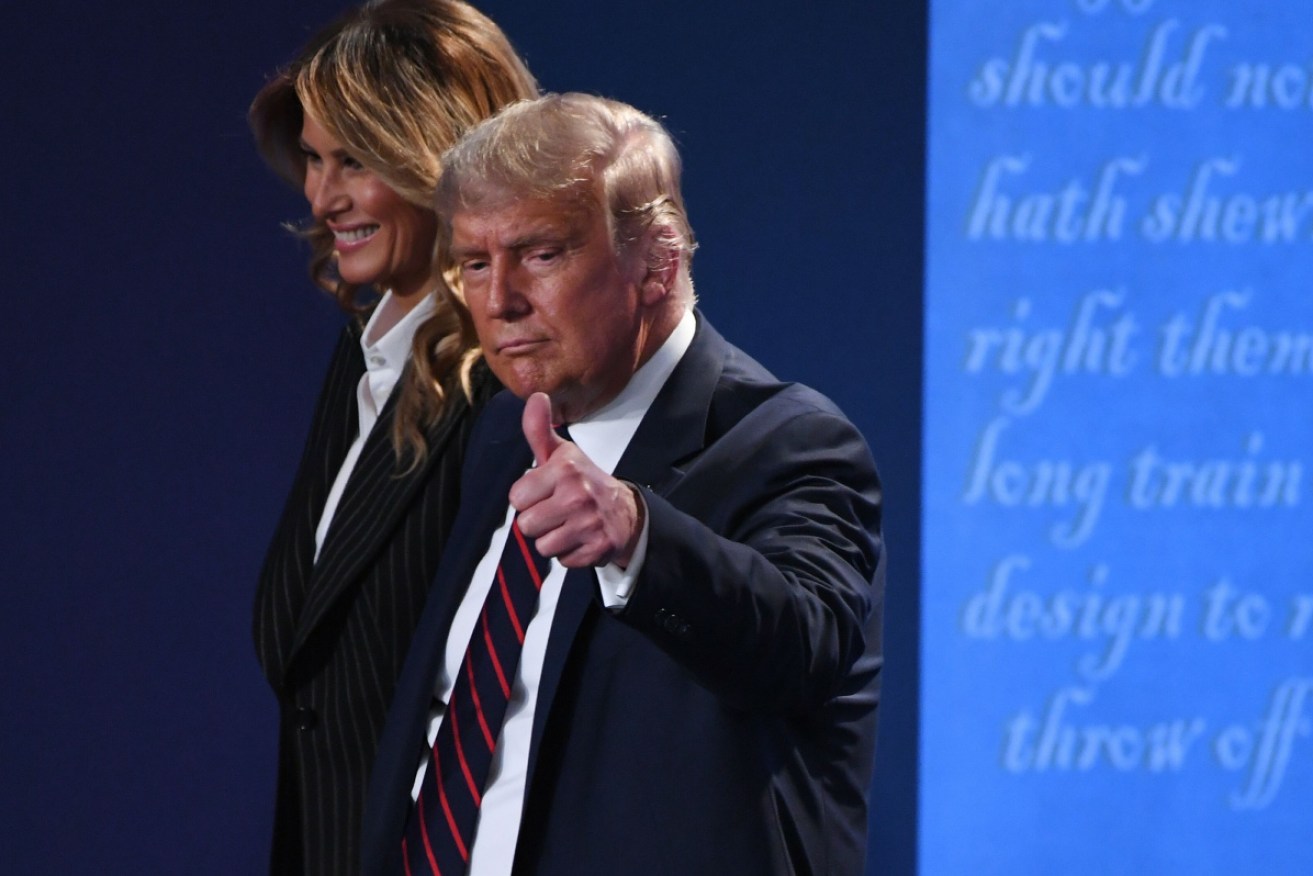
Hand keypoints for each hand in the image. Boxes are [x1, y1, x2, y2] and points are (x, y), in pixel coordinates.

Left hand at [509, 393, 642, 567]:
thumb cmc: (584, 481)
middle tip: (557, 511)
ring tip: (568, 525)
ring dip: (552, 540)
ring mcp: (589, 523)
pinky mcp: (598, 548)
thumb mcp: (561, 454)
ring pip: (542, 546)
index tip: (545, 492)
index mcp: (565, 470)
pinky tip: (580, 538)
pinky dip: (570, 554)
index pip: (516, 498)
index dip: (528, 498)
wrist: (625, 511)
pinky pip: (562, 561)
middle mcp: (578, 495)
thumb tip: (535, 396)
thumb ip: (539, 429)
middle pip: (526, 526)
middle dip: (538, 522)